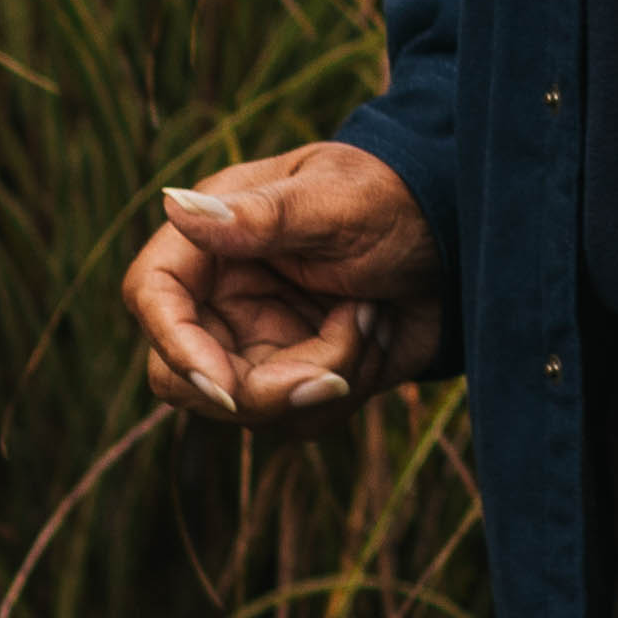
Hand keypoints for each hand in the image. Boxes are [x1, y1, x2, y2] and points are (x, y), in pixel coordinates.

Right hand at [121, 143, 447, 426]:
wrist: (465, 238)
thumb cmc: (398, 198)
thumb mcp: (338, 201)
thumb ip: (262, 216)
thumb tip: (177, 207)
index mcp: (217, 237)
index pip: (152, 294)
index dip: (174, 345)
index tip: (223, 384)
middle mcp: (226, 293)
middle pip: (187, 376)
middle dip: (262, 388)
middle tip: (335, 373)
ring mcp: (260, 339)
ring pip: (252, 405)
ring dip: (329, 372)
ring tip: (375, 314)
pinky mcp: (299, 373)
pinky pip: (300, 418)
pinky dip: (350, 385)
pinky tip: (382, 333)